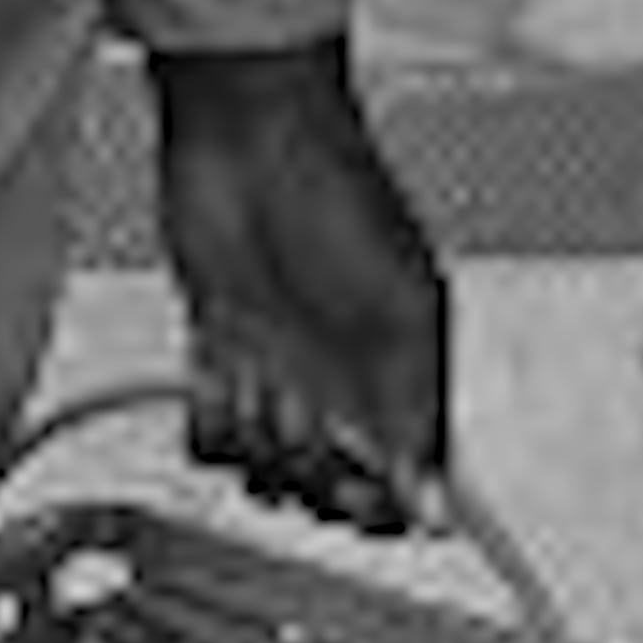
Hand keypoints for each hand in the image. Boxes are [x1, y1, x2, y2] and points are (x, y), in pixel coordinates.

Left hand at [151, 38, 451, 529]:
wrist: (249, 135)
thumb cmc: (340, 190)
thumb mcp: (405, 304)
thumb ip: (419, 407)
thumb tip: (433, 503)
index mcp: (403, 376)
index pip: (405, 486)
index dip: (383, 507)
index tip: (366, 492)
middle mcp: (343, 385)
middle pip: (330, 492)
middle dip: (316, 475)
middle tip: (310, 425)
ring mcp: (281, 374)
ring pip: (268, 470)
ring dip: (262, 441)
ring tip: (267, 383)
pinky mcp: (220, 357)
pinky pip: (209, 438)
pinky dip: (210, 424)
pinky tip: (222, 378)